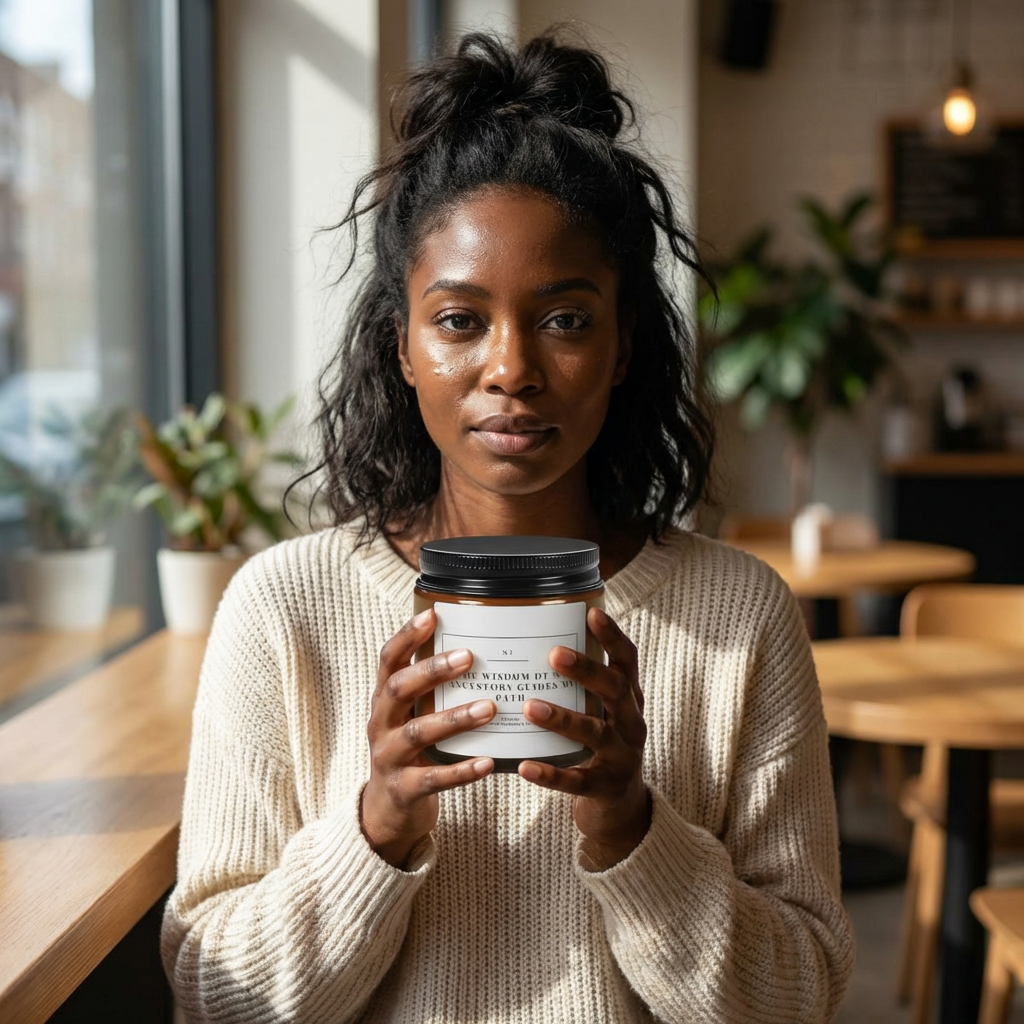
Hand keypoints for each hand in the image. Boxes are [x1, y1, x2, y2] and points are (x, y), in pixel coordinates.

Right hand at [361, 608, 495, 867]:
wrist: (387, 810)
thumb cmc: (411, 750)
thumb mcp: (411, 716)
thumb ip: (431, 689)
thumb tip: (481, 646)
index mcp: (384, 700)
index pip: (388, 661)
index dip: (406, 637)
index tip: (432, 616)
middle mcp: (380, 724)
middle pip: (399, 690)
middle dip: (432, 671)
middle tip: (469, 657)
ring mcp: (389, 757)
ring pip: (418, 732)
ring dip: (455, 719)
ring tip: (490, 708)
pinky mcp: (403, 789)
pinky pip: (433, 778)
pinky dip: (461, 771)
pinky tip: (489, 762)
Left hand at [518, 606, 650, 869]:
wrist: (623, 806)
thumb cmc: (602, 743)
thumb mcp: (602, 711)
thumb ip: (583, 683)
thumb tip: (535, 637)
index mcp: (629, 699)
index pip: (627, 661)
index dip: (612, 636)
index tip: (592, 613)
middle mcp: (631, 723)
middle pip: (615, 691)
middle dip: (586, 671)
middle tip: (554, 654)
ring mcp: (621, 757)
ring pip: (595, 734)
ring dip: (562, 719)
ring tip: (530, 707)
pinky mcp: (604, 788)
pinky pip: (576, 781)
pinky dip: (550, 774)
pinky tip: (524, 766)